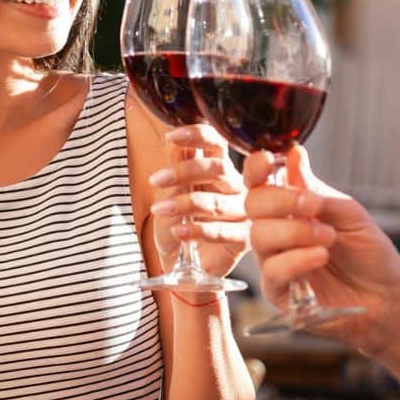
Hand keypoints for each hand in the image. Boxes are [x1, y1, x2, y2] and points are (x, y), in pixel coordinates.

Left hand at [147, 124, 249, 278]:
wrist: (182, 264)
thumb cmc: (180, 222)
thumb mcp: (170, 192)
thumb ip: (176, 166)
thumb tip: (172, 138)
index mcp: (220, 170)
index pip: (217, 143)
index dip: (198, 136)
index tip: (172, 136)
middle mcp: (237, 187)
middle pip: (219, 168)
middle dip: (185, 171)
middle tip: (157, 179)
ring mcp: (243, 213)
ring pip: (216, 202)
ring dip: (184, 204)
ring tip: (160, 209)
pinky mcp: (242, 239)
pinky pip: (221, 232)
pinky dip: (196, 231)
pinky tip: (178, 232)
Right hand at [243, 146, 399, 354]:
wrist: (386, 297)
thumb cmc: (369, 254)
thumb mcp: (349, 214)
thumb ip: (316, 189)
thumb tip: (294, 154)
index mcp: (290, 207)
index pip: (260, 182)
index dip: (256, 169)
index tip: (268, 160)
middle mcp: (277, 230)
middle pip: (253, 205)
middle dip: (279, 200)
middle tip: (313, 205)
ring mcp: (275, 260)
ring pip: (259, 236)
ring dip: (294, 231)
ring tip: (328, 237)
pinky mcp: (278, 291)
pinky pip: (273, 271)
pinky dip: (296, 259)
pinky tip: (320, 256)